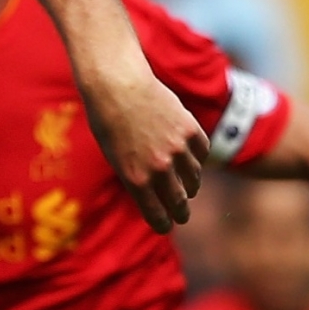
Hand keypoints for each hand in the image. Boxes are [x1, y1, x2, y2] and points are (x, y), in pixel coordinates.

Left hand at [81, 70, 207, 233]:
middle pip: (179, 202)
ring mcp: (178, 150)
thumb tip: (155, 195)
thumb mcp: (114, 155)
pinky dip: (196, 158)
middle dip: (180, 212)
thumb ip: (135, 176)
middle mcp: (159, 168)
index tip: (165, 226)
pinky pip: (201, 154)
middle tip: (182, 215)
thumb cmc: (107, 120)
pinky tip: (189, 156)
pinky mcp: (191, 131)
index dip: (162, 224)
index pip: (156, 216)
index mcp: (135, 179)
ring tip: (184, 184)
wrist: (117, 84)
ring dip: (189, 184)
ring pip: (193, 180)